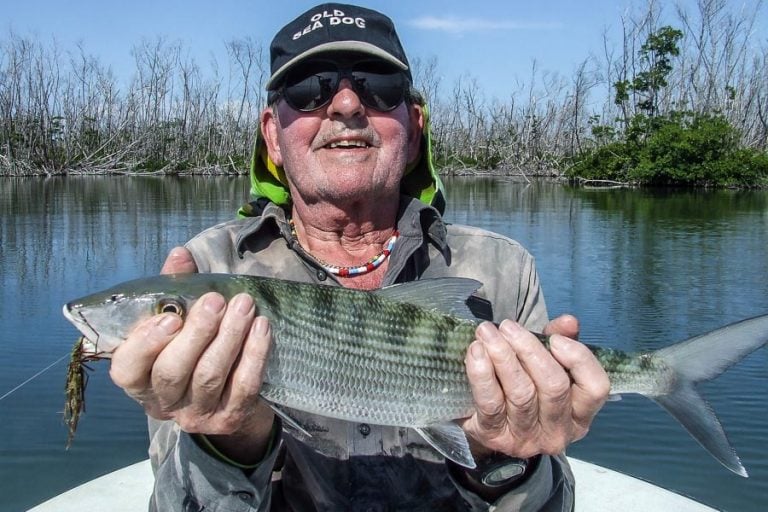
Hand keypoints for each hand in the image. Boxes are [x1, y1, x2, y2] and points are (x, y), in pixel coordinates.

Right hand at [109, 247, 274, 462]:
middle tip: (217, 300)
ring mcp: (197, 414)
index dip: (145, 344)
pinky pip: (244, 386)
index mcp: (139, 378)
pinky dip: (254, 355)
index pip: (127, 369)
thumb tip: (181, 255)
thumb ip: (174, 287)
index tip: (171, 318)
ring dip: (230, 337)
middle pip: (173, 372)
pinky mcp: (230, 419)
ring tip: (245, 305)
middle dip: (197, 333)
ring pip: (210, 376)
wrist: (229, 395)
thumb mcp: (179, 318)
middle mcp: (163, 402)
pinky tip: (262, 327)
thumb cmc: (195, 346)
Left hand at [460, 315, 609, 458]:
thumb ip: (560, 340)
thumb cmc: (524, 386)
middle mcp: (559, 432)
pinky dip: (482, 373)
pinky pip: (490, 403)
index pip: (595, 388)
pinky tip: (476, 352)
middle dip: (529, 349)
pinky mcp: (495, 437)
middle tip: (508, 327)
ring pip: (521, 393)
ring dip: (503, 356)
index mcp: (579, 414)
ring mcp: (527, 439)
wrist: (484, 423)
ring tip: (487, 333)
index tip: (555, 339)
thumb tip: (568, 322)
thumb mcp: (546, 362)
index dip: (578, 359)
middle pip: (553, 386)